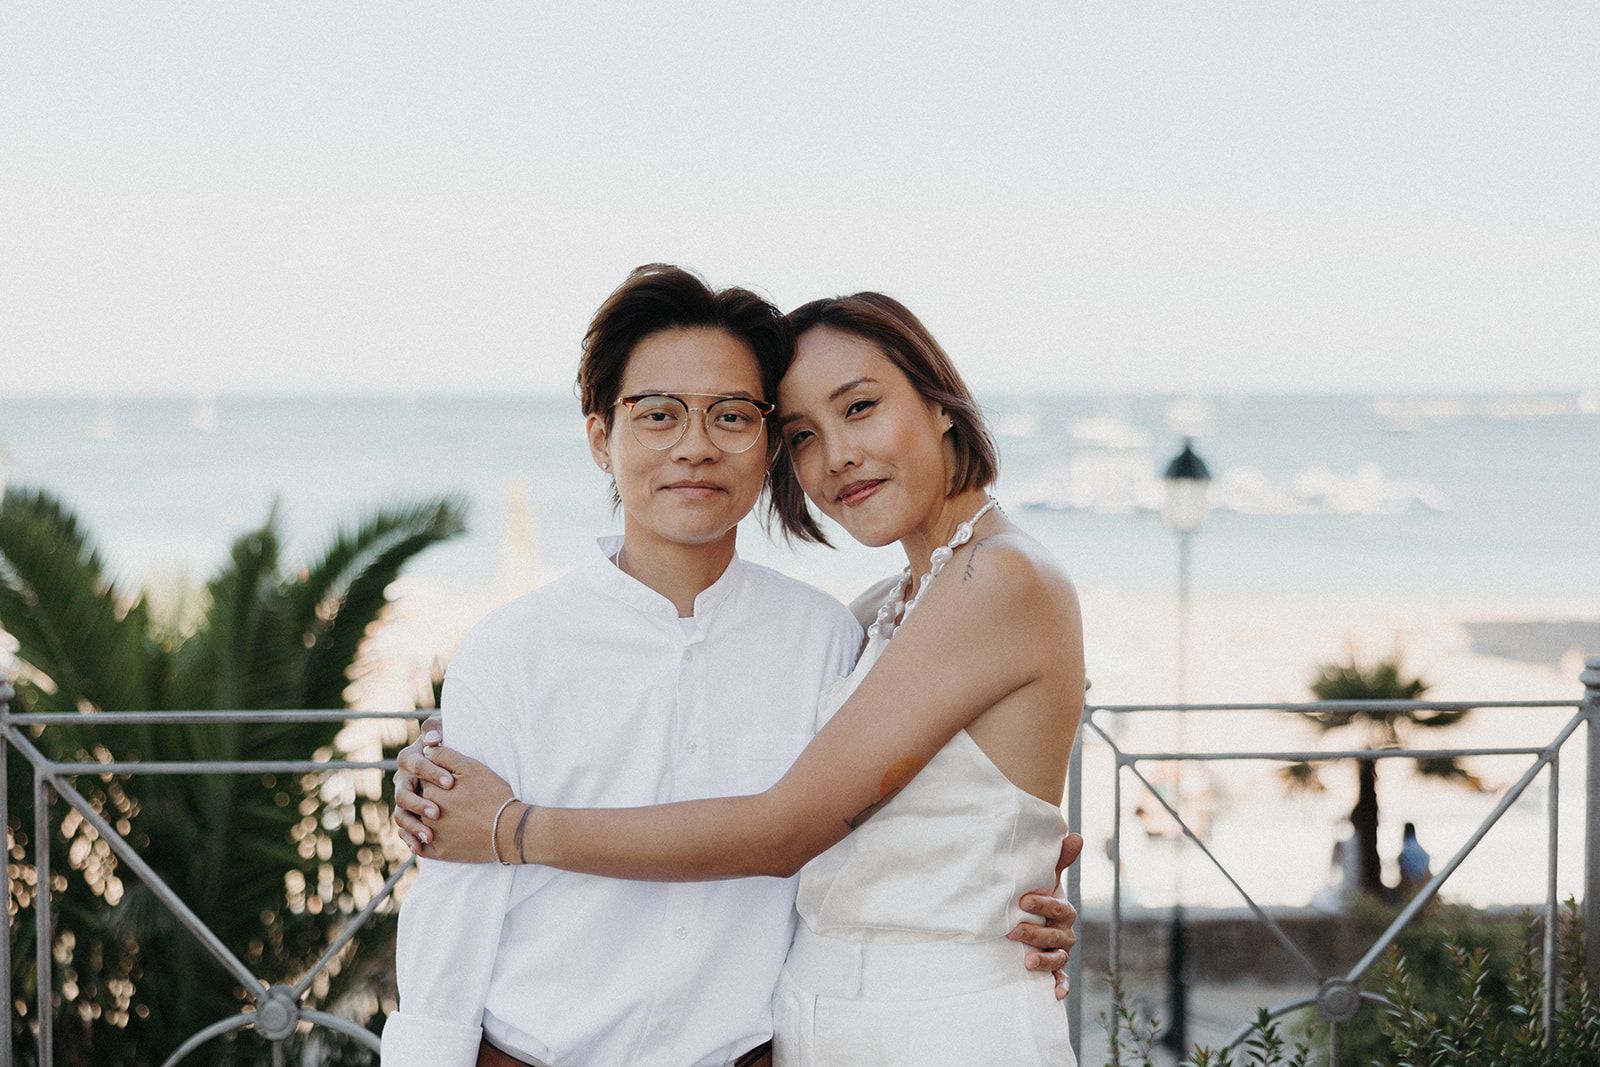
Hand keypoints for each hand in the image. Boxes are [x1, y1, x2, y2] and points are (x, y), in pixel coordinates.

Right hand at [392, 714, 450, 852]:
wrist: (463, 774)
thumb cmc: (455, 748)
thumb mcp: (448, 734)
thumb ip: (437, 729)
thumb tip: (431, 738)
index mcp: (410, 759)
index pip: (415, 764)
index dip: (431, 772)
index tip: (451, 783)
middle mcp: (404, 781)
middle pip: (403, 794)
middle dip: (419, 804)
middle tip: (437, 813)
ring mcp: (406, 801)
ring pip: (401, 815)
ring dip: (413, 826)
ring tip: (429, 835)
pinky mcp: (411, 817)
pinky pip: (404, 831)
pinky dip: (410, 839)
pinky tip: (421, 848)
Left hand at [416, 745, 513, 863]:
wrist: (508, 830)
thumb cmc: (492, 795)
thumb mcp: (471, 767)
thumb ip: (445, 755)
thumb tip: (426, 749)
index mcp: (430, 789)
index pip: (419, 779)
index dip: (429, 777)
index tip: (441, 780)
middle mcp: (424, 812)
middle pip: (417, 801)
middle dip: (424, 798)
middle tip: (440, 798)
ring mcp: (431, 834)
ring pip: (415, 824)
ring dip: (418, 820)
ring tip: (434, 817)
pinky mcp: (439, 852)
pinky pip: (419, 848)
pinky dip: (418, 842)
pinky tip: (425, 838)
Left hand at [1007, 831, 1083, 999]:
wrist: (1026, 917)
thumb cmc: (1034, 895)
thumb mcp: (1043, 878)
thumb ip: (1058, 859)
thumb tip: (1076, 835)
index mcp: (1062, 910)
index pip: (1058, 907)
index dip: (1043, 904)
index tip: (1023, 901)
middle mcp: (1064, 931)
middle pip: (1057, 936)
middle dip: (1036, 933)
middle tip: (1014, 931)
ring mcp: (1060, 951)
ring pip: (1059, 958)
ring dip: (1045, 961)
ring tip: (1027, 962)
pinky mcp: (1054, 969)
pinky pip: (1062, 979)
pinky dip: (1061, 986)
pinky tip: (1055, 994)